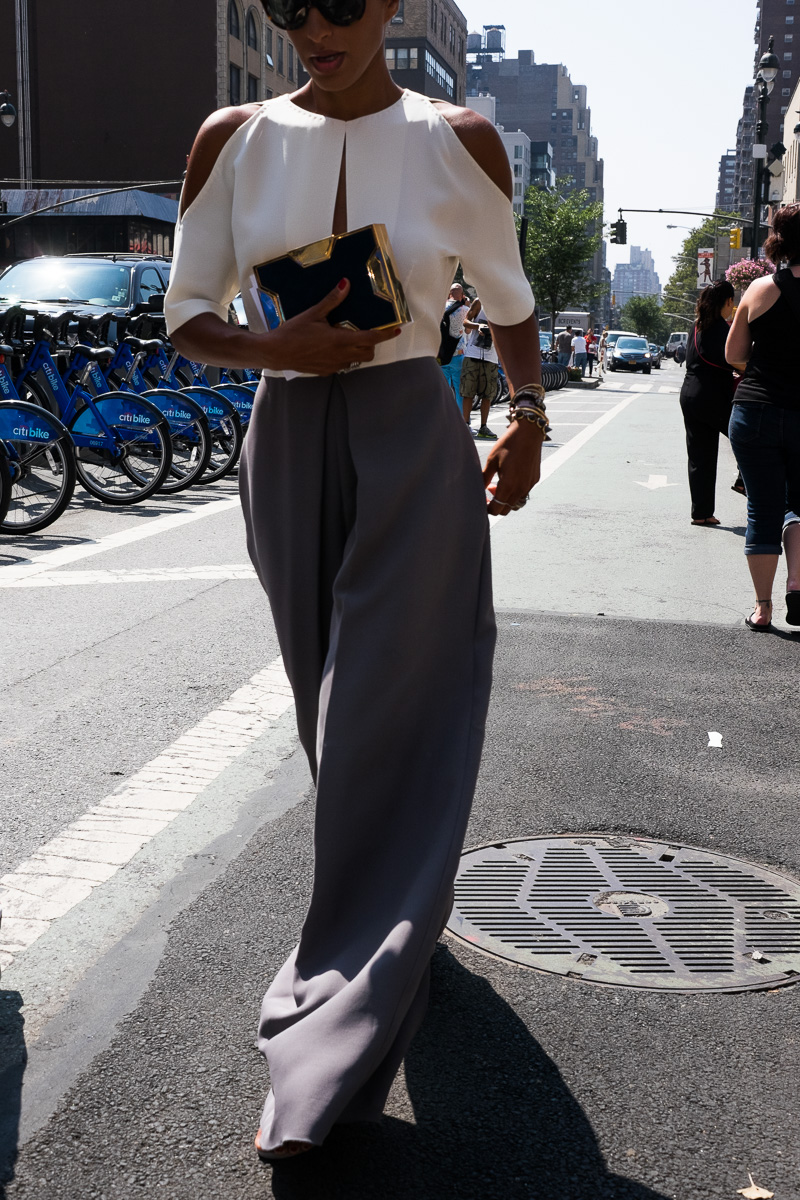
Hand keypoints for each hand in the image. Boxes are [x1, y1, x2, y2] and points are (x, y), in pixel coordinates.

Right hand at [262, 279, 400, 373]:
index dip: (387, 335)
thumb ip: (332, 300)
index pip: (371, 339)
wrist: (276, 353)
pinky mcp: (325, 371)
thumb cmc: (293, 332)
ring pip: (356, 361)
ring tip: (347, 338)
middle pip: (368, 353)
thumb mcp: (313, 314)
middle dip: (372, 344)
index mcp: (340, 340)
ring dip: (358, 351)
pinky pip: (342, 365)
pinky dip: (344, 356)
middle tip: (367, 332)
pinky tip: (332, 348)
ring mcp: (333, 366)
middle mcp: (340, 356)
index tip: (397, 329)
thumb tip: (346, 284)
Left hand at [482, 419, 543, 515]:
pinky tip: (509, 478)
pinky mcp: (534, 480)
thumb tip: (478, 489)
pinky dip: (515, 492)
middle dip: (496, 505)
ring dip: (506, 499)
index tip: (482, 501)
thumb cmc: (508, 444)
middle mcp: (520, 489)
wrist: (529, 432)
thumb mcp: (492, 460)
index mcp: (508, 485)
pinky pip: (523, 493)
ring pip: (516, 503)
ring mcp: (529, 485)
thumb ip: (484, 478)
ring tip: (499, 484)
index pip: (496, 509)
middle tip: (489, 491)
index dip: (487, 509)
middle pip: (506, 510)